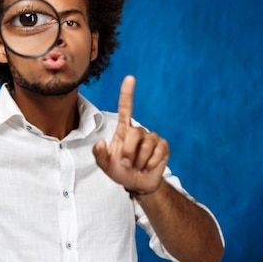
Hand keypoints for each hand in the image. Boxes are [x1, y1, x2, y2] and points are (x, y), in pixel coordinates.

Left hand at [93, 75, 168, 195]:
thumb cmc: (120, 171)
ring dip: (139, 161)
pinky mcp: (163, 146)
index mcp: (123, 130)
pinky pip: (158, 152)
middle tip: (126, 165)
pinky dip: (150, 163)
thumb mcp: (105, 166)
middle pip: (134, 133)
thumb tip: (100, 143)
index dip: (127, 93)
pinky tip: (147, 167)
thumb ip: (99, 156)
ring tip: (136, 167)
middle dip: (128, 152)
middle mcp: (138, 130)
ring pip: (146, 145)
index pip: (126, 108)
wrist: (137, 184)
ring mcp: (152, 138)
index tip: (130, 78)